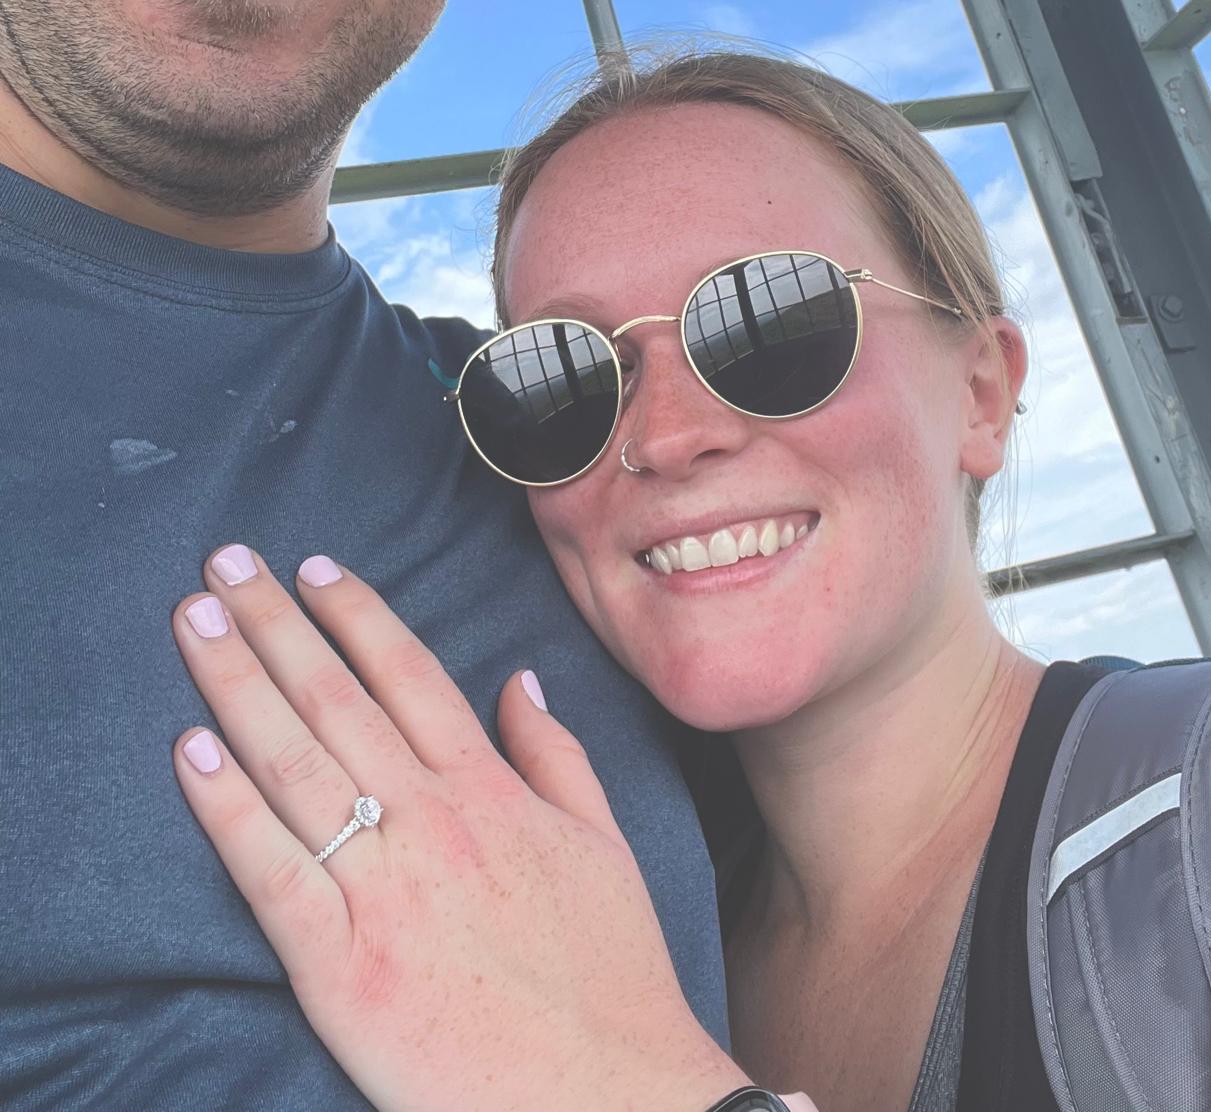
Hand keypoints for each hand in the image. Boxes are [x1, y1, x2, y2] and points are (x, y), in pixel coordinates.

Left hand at [171, 548, 749, 1111]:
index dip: (354, 612)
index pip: (407, 674)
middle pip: (335, 698)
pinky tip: (190, 749)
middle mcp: (430, 820)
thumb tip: (518, 679)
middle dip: (274, 622)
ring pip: (293, 762)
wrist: (602, 1096)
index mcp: (490, 789)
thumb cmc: (610, 973)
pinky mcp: (338, 964)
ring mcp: (381, 888)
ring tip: (197, 620)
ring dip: (236, 682)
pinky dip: (226, 806)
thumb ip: (554, 753)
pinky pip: (269, 869)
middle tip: (223, 562)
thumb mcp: (602, 842)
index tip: (311, 566)